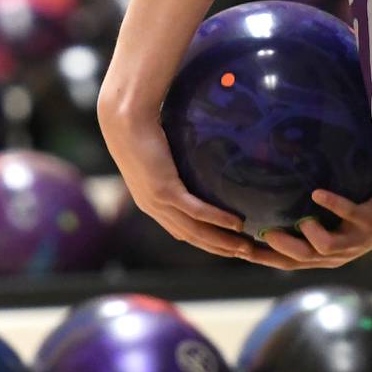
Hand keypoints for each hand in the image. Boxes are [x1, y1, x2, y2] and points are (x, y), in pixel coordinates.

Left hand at [98, 104, 252, 261]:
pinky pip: (195, 211)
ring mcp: (157, 202)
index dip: (207, 241)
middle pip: (192, 237)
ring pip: (195, 231)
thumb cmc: (141, 128)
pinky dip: (217, 219)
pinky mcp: (164, 190)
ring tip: (245, 245)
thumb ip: (177, 163)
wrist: (124, 119)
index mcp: (151, 202)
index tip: (231, 245)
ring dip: (222, 242)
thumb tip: (202, 156)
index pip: (184, 231)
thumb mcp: (160, 153)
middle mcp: (153, 208)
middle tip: (247, 252)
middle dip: (219, 248)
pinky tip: (236, 223)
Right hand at [254, 188, 371, 270]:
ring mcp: (353, 240)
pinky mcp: (368, 223)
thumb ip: (302, 220)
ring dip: (307, 235)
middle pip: (302, 259)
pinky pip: (349, 215)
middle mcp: (336, 253)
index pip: (286, 262)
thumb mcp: (329, 224)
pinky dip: (333, 204)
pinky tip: (317, 193)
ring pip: (325, 247)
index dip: (262, 259)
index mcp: (323, 256)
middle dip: (279, 250)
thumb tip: (268, 204)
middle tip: (256, 236)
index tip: (237, 249)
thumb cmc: (359, 215)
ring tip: (294, 220)